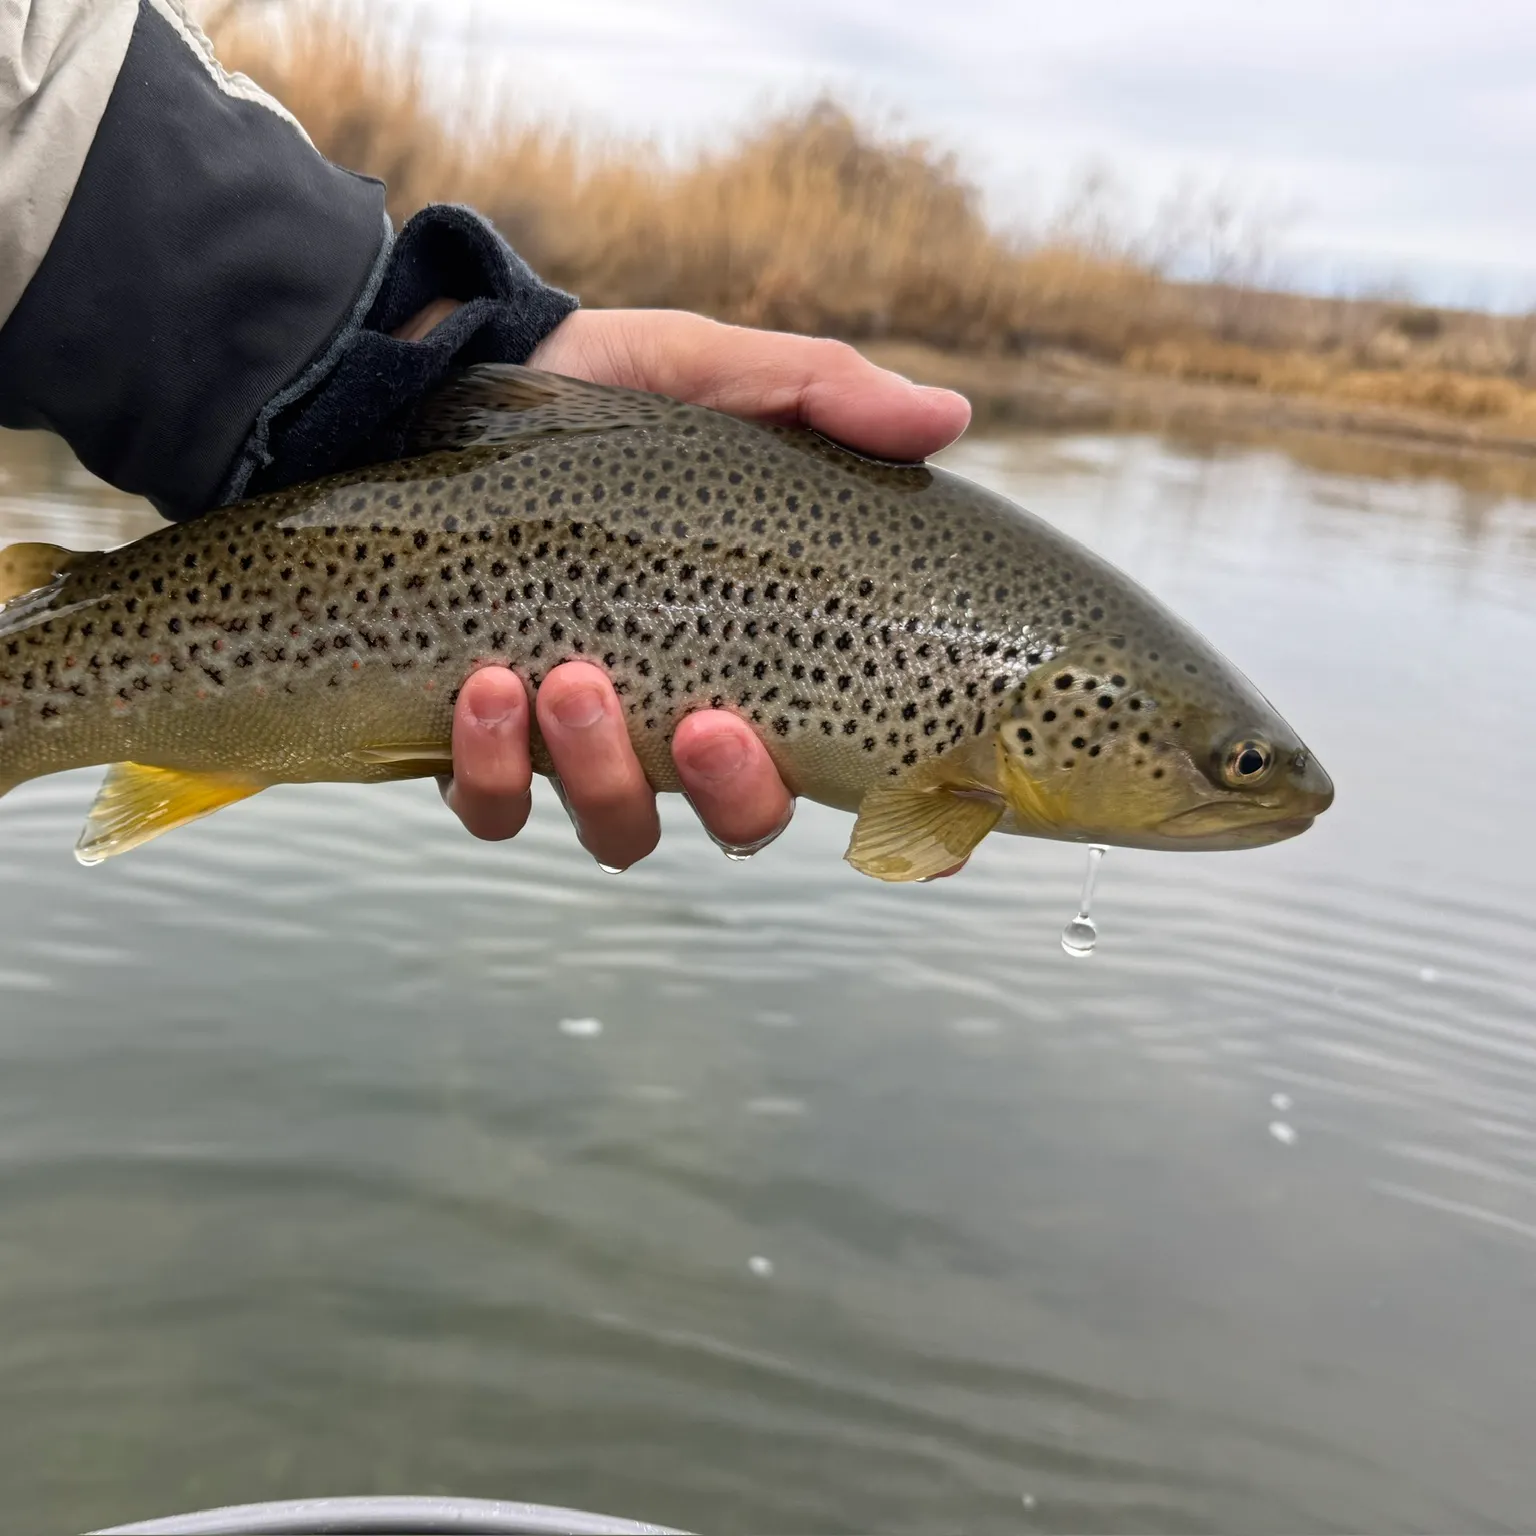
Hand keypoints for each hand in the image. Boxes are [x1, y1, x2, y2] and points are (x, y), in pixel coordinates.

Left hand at [402, 305, 971, 868]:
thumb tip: (948, 416)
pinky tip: (483, 689)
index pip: (847, 759)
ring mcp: (581, 739)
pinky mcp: (481, 741)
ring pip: (619, 828)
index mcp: (756, 647)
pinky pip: (493, 809)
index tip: (942, 834)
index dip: (910, 820)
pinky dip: (491, 772)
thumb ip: (821, 395)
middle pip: (742, 819)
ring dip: (603, 775)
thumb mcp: (709, 373)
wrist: (440, 382)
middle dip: (733, 793)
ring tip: (570, 679)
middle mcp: (681, 712)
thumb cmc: (595, 391)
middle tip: (704, 723)